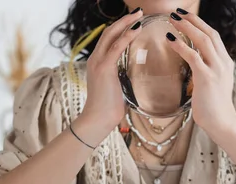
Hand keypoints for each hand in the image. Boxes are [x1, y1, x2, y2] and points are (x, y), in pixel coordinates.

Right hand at [80, 8, 142, 126]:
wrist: (98, 119)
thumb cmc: (109, 107)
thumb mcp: (117, 86)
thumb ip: (122, 76)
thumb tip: (135, 74)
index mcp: (98, 62)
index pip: (109, 38)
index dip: (121, 27)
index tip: (134, 20)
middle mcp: (96, 58)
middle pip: (109, 32)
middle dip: (125, 20)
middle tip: (140, 12)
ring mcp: (98, 62)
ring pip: (111, 35)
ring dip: (127, 23)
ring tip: (140, 15)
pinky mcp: (104, 68)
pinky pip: (116, 47)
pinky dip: (127, 36)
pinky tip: (137, 29)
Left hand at [167, 10, 235, 127]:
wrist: (222, 123)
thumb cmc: (213, 107)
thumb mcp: (214, 84)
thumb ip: (207, 71)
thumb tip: (195, 64)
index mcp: (225, 62)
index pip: (214, 36)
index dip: (200, 24)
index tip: (186, 17)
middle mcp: (223, 62)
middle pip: (209, 33)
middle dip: (193, 20)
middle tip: (176, 12)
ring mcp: (216, 69)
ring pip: (203, 40)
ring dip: (186, 27)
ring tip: (172, 20)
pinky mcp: (207, 78)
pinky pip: (193, 56)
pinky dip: (181, 45)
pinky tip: (170, 39)